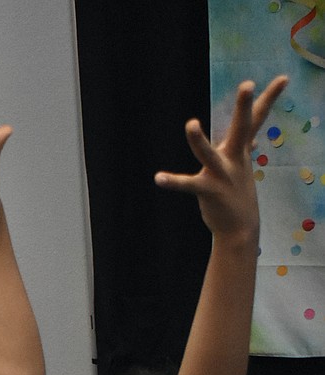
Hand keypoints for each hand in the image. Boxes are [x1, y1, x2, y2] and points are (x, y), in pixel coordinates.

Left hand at [154, 76, 288, 239]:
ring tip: (191, 124)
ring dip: (198, 140)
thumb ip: (244, 152)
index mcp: (241, 149)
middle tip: (248, 84)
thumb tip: (251, 143)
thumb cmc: (237, 194)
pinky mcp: (209, 190)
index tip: (284, 77)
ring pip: (209, 154)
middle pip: (242, 127)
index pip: (257, 118)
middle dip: (244, 106)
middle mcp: (235, 158)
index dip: (270, 97)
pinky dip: (173, 181)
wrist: (239, 229)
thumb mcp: (242, 169)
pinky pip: (189, 185)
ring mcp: (222, 174)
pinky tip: (158, 178)